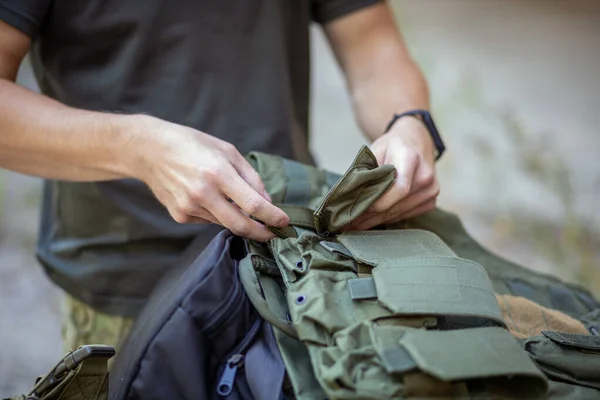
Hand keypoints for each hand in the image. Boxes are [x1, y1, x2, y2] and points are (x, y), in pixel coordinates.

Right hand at [129, 115, 288, 240]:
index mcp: (218, 173)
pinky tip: (205, 196)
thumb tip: (267, 201)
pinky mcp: (180, 216)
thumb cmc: (191, 145)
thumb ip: (250, 177)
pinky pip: (208, 220)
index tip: (284, 222)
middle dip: (260, 233)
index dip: (272, 217)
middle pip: (240, 225)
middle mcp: (203, 193)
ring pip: (224, 222)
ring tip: (231, 199)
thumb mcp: (226, 150)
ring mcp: (189, 207)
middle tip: (272, 233)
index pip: (253, 204)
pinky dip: (216, 213)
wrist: (149, 151)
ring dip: (236, 218)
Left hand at [346, 117, 438, 229]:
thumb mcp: (375, 150)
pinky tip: (371, 220)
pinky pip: (404, 215)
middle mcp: (425, 175)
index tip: (358, 209)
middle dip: (370, 215)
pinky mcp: (430, 201)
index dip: (378, 202)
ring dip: (375, 220)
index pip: (399, 188)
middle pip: (396, 204)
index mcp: (411, 158)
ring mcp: (431, 190)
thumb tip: (348, 196)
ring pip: (398, 213)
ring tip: (355, 224)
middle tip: (348, 223)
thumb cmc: (392, 147)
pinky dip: (387, 218)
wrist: (414, 144)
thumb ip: (364, 171)